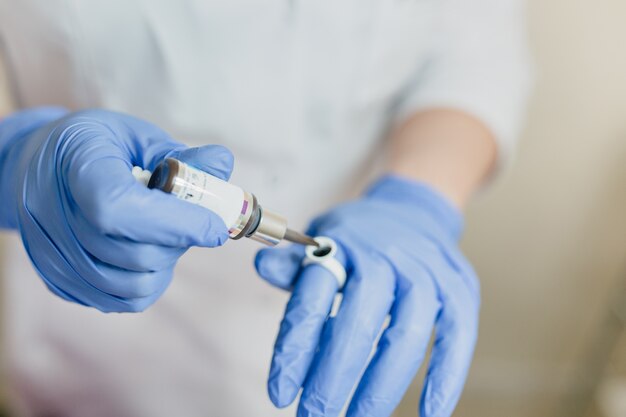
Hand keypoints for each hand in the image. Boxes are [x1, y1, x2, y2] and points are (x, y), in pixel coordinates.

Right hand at [0, 108, 232, 311]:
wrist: (34, 166)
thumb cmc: (94, 147)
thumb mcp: (137, 135)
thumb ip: (181, 156)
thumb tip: (222, 166)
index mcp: (75, 164)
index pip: (118, 208)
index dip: (174, 223)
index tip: (214, 228)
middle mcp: (51, 213)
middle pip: (133, 252)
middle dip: (178, 241)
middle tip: (188, 220)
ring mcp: (50, 253)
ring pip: (131, 283)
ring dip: (165, 263)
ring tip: (164, 234)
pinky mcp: (58, 279)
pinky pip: (120, 300)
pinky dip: (147, 282)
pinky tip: (146, 252)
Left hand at [255, 176, 479, 416]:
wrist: (413, 209)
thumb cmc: (358, 240)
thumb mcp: (319, 241)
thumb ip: (294, 264)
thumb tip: (263, 266)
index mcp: (342, 245)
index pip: (313, 296)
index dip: (294, 347)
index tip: (280, 393)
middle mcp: (386, 255)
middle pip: (360, 320)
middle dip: (334, 376)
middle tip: (315, 415)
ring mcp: (427, 272)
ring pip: (408, 334)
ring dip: (383, 387)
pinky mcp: (459, 288)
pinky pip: (458, 336)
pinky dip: (447, 378)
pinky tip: (430, 414)